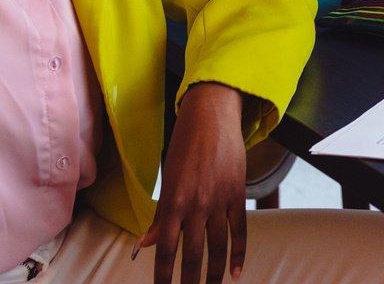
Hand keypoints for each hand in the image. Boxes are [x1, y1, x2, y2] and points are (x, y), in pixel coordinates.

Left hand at [140, 81, 247, 283]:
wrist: (212, 116)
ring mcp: (218, 200)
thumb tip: (144, 244)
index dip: (163, 274)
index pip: (165, 248)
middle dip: (189, 280)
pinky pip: (239, 231)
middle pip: (193, 253)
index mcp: (172, 201)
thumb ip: (159, 215)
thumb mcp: (168, 180)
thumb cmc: (184, 146)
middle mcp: (195, 204)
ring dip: (214, 274)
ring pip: (217, 247)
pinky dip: (238, 254)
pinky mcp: (237, 194)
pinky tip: (235, 272)